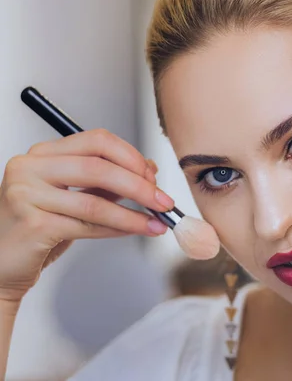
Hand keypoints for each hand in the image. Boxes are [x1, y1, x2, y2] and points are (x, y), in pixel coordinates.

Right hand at [0, 129, 176, 302]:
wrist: (1, 263)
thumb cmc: (39, 226)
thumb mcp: (74, 195)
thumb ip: (106, 181)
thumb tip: (149, 170)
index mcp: (43, 153)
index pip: (97, 140)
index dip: (131, 156)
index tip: (153, 176)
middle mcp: (30, 167)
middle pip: (98, 167)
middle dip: (139, 186)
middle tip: (163, 201)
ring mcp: (26, 194)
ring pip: (94, 201)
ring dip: (133, 214)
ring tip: (157, 222)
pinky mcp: (32, 224)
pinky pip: (86, 225)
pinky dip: (117, 228)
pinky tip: (134, 230)